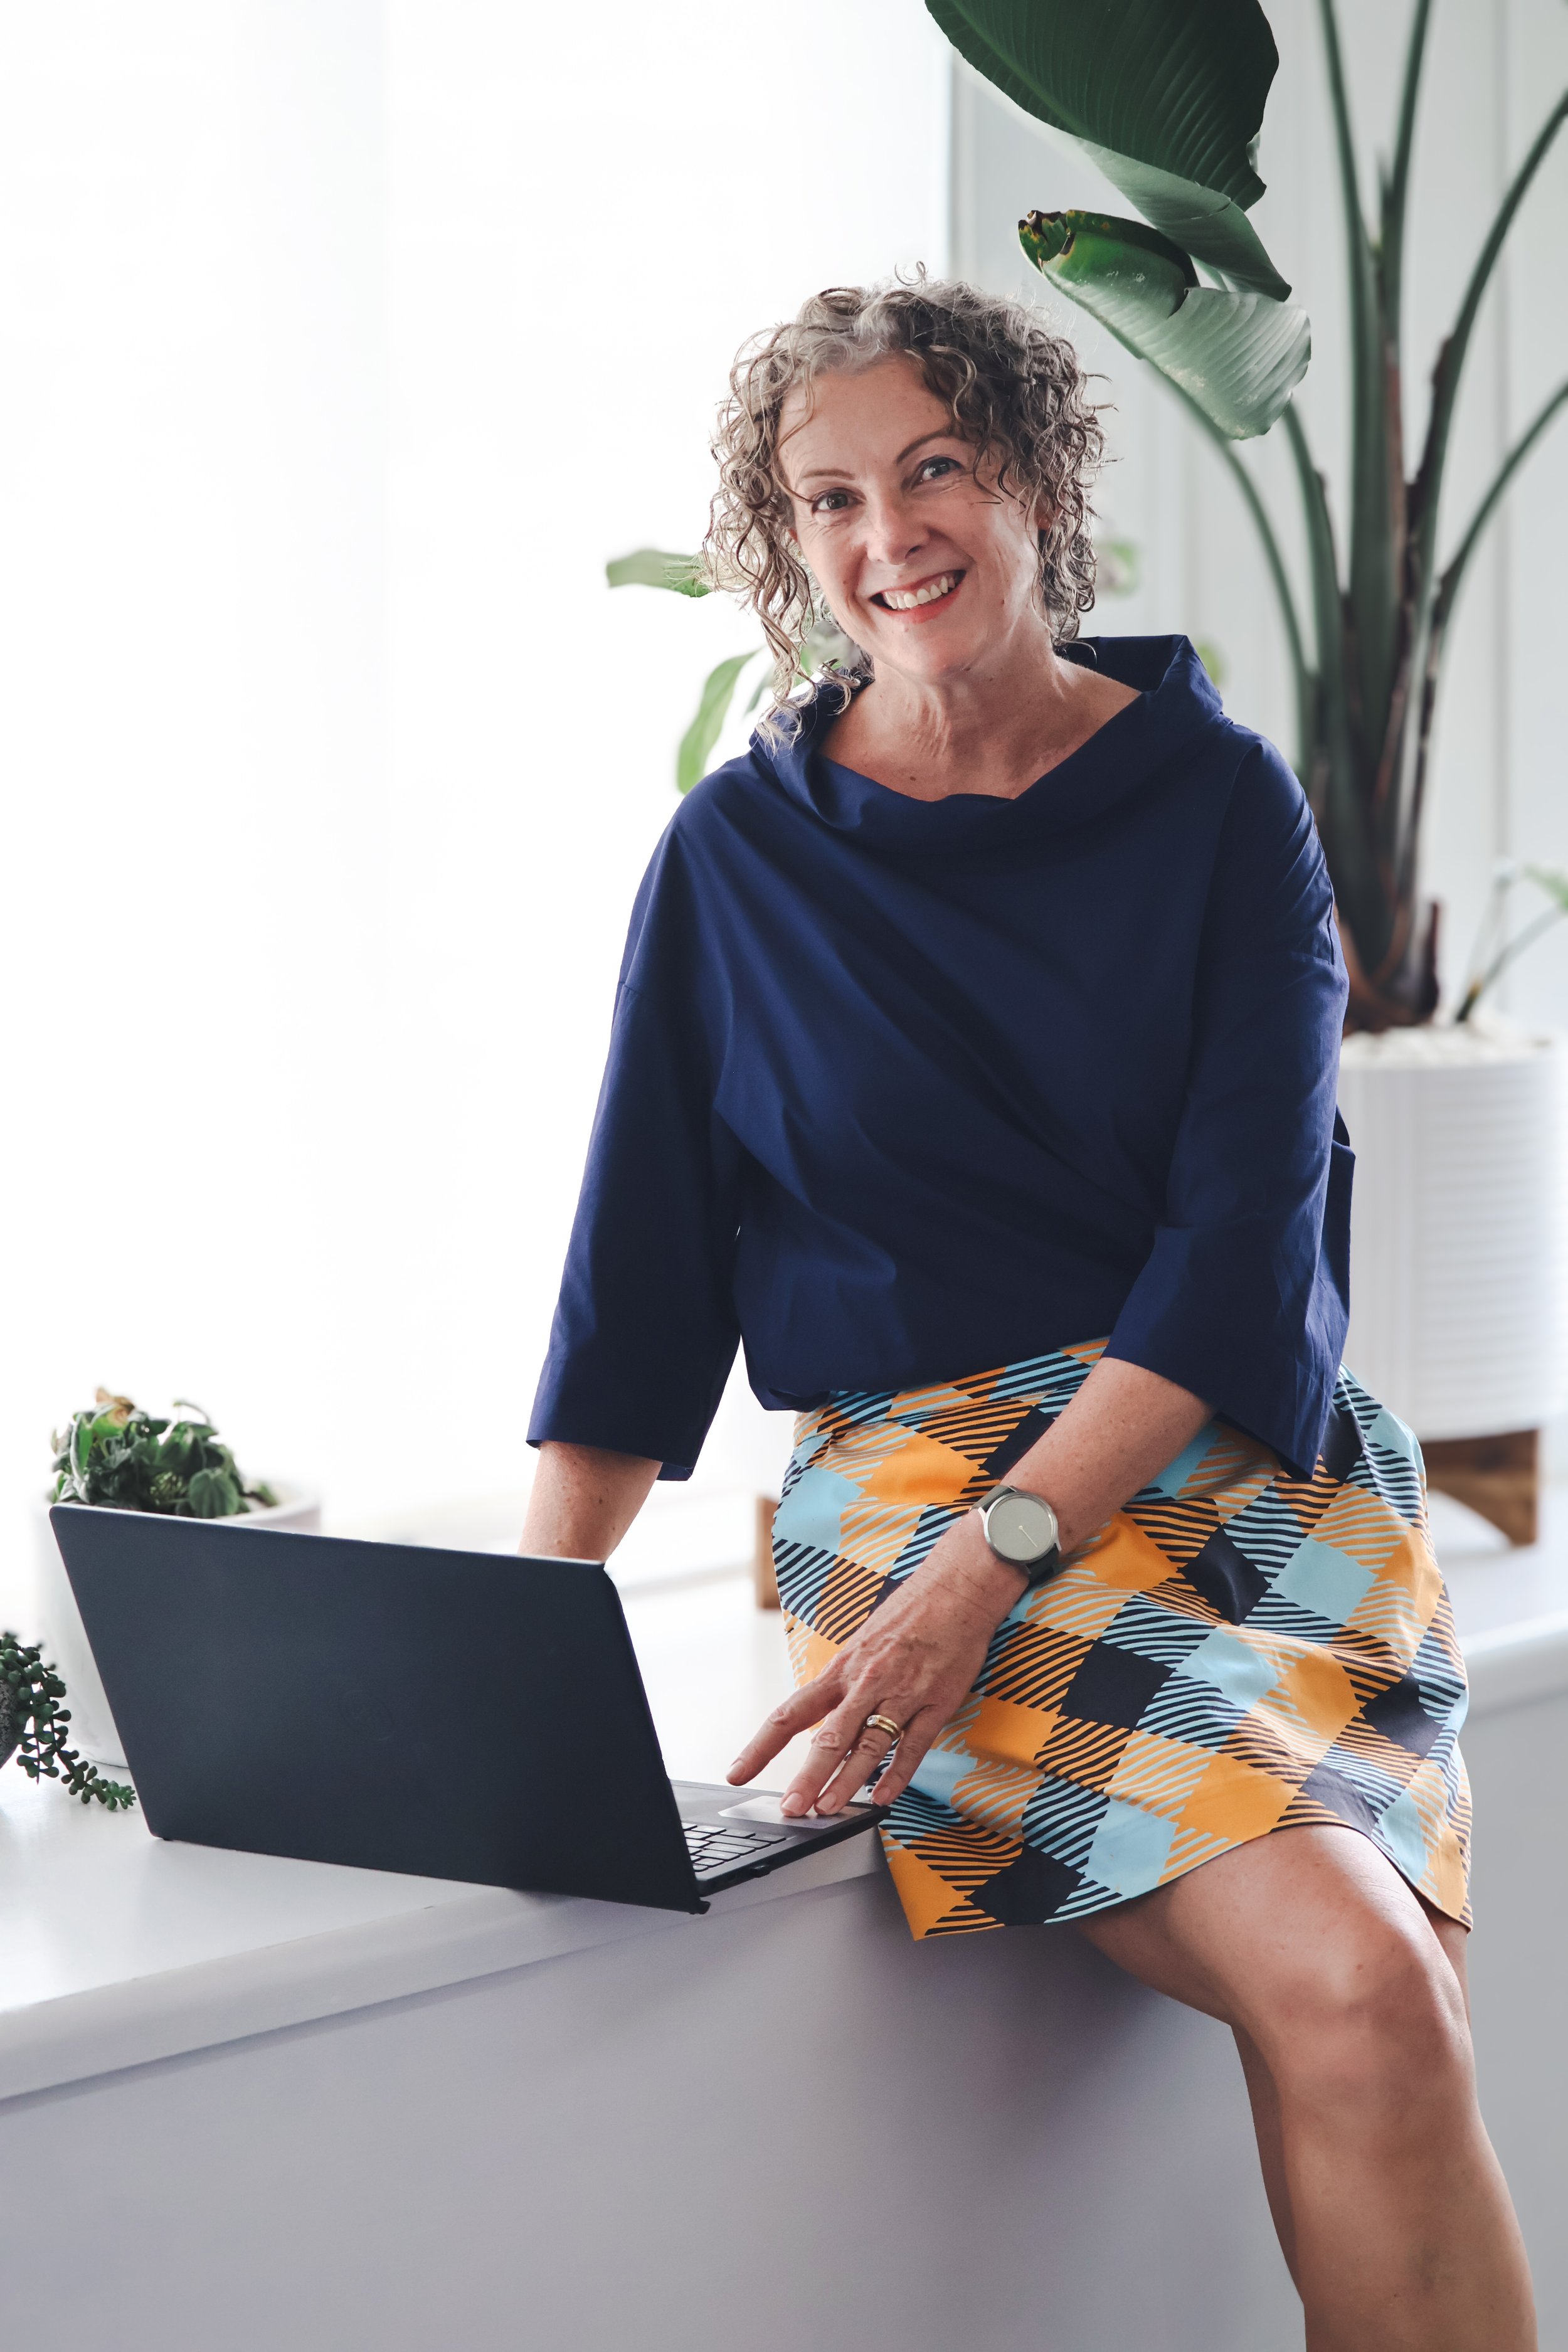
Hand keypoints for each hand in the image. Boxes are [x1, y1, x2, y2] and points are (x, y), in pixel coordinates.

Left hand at [727, 1513, 1027, 1816]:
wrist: (956, 1588)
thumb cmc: (909, 1613)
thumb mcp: (862, 1643)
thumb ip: (844, 1684)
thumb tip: (821, 1719)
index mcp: (842, 1669)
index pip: (790, 1713)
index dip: (761, 1746)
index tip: (739, 1771)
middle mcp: (866, 1682)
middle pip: (829, 1737)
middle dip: (807, 1777)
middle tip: (792, 1808)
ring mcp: (902, 1694)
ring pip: (868, 1747)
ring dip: (847, 1782)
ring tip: (830, 1809)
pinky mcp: (936, 1703)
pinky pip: (913, 1747)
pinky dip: (897, 1776)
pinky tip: (883, 1797)